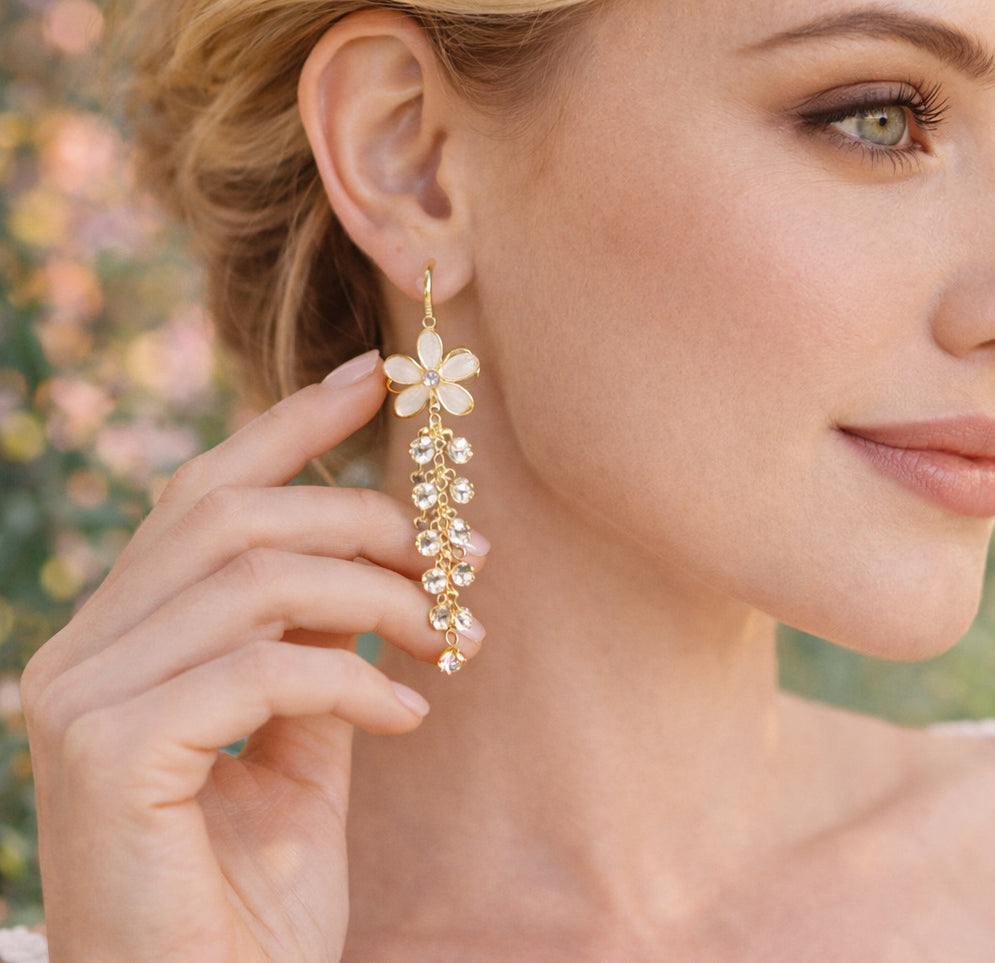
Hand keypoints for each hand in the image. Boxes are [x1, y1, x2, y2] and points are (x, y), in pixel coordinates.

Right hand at [20, 351, 485, 961]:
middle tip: (465, 561)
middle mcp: (80, 655)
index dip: (289, 425)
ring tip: (456, 640)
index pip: (203, 498)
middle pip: (233, 517)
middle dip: (369, 519)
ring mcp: (80, 700)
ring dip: (381, 596)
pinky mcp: (107, 751)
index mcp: (121, 644)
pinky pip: (262, 666)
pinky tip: (411, 714)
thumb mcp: (304, 754)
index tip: (376, 379)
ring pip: (253, 578)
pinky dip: (357, 678)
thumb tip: (379, 573)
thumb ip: (320, 654)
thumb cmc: (251, 904)